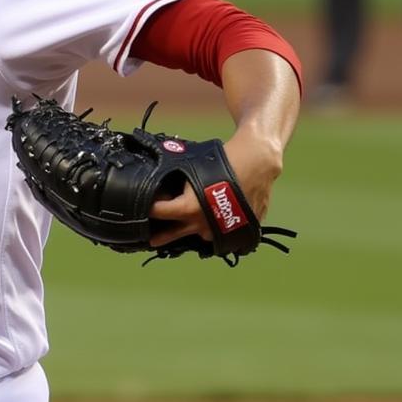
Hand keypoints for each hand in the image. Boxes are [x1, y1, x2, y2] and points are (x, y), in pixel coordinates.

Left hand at [148, 128, 283, 248]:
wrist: (257, 162)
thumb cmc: (221, 161)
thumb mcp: (190, 167)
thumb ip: (172, 181)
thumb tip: (158, 187)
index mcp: (189, 209)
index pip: (159, 212)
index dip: (149, 208)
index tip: (144, 206)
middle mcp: (204, 225)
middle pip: (174, 234)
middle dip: (161, 236)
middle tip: (150, 240)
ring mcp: (222, 231)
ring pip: (200, 235)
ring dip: (191, 230)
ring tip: (182, 226)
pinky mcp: (239, 231)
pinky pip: (221, 234)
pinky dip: (214, 228)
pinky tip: (210, 221)